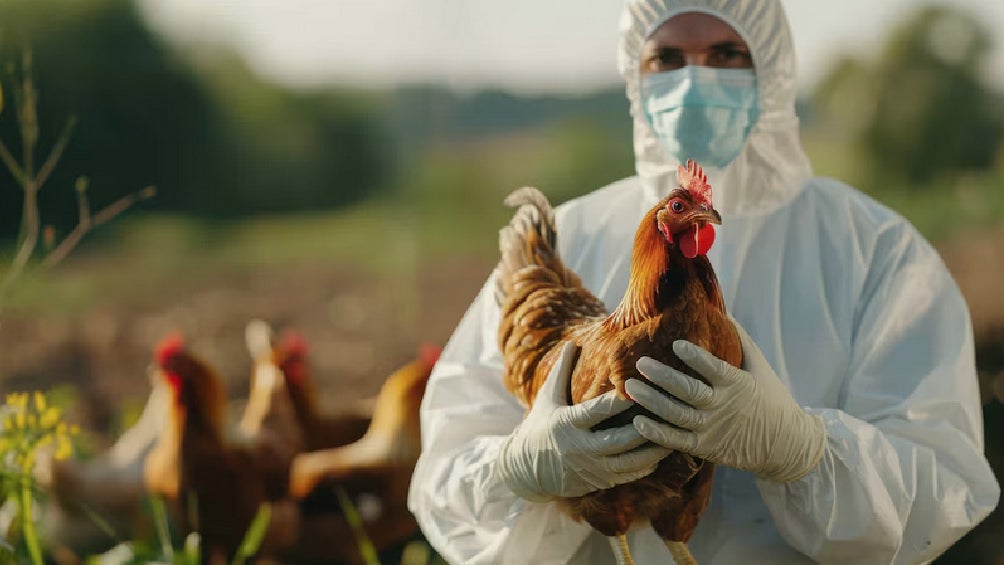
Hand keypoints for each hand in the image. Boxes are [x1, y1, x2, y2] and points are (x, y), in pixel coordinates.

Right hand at [496, 342, 670, 501]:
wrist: (526, 469)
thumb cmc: (540, 426)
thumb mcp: (547, 397)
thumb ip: (562, 371)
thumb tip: (572, 342)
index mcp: (567, 424)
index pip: (598, 411)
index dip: (621, 401)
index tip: (641, 386)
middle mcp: (580, 448)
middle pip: (619, 440)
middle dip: (645, 427)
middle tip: (668, 412)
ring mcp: (590, 468)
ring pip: (628, 462)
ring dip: (652, 450)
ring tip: (674, 434)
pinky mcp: (598, 481)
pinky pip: (627, 476)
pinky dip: (646, 465)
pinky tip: (662, 453)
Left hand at [627, 321, 825, 482]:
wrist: (787, 445)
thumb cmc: (772, 399)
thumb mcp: (760, 369)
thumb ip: (742, 341)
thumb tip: (723, 312)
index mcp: (737, 384)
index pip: (713, 368)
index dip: (695, 357)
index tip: (675, 343)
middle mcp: (723, 407)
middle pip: (688, 391)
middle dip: (662, 376)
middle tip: (641, 362)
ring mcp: (712, 429)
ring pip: (676, 415)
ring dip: (651, 401)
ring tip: (629, 386)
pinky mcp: (705, 448)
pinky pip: (676, 441)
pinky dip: (656, 432)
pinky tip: (638, 421)